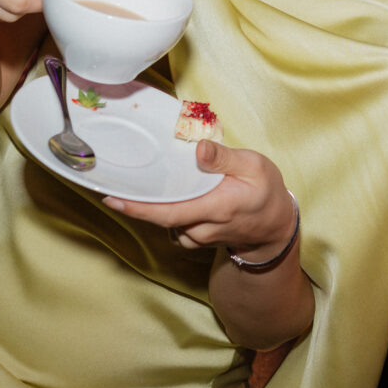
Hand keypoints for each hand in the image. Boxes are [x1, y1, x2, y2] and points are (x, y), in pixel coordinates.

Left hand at [107, 141, 296, 259]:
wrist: (276, 226)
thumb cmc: (266, 191)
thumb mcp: (255, 166)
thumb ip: (225, 158)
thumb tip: (199, 150)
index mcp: (216, 206)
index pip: (170, 211)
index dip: (139, 208)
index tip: (113, 200)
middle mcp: (204, 226)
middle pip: (162, 220)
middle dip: (135, 209)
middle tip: (111, 193)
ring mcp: (201, 235)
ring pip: (168, 226)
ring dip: (154, 212)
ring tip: (142, 191)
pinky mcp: (199, 237)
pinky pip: (175, 229)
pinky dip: (166, 216)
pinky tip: (165, 199)